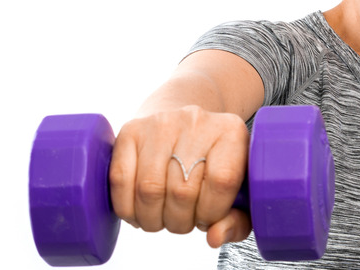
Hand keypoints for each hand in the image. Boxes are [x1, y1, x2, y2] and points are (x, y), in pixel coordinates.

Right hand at [109, 105, 251, 247]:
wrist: (185, 126)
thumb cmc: (214, 164)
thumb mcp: (239, 190)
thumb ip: (237, 220)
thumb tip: (214, 238)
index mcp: (231, 133)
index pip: (222, 181)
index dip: (211, 212)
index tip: (207, 217)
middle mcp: (197, 122)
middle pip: (182, 190)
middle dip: (181, 220)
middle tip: (183, 219)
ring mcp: (161, 123)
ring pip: (149, 189)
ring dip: (153, 218)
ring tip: (162, 216)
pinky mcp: (131, 130)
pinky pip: (120, 180)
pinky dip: (127, 207)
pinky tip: (140, 209)